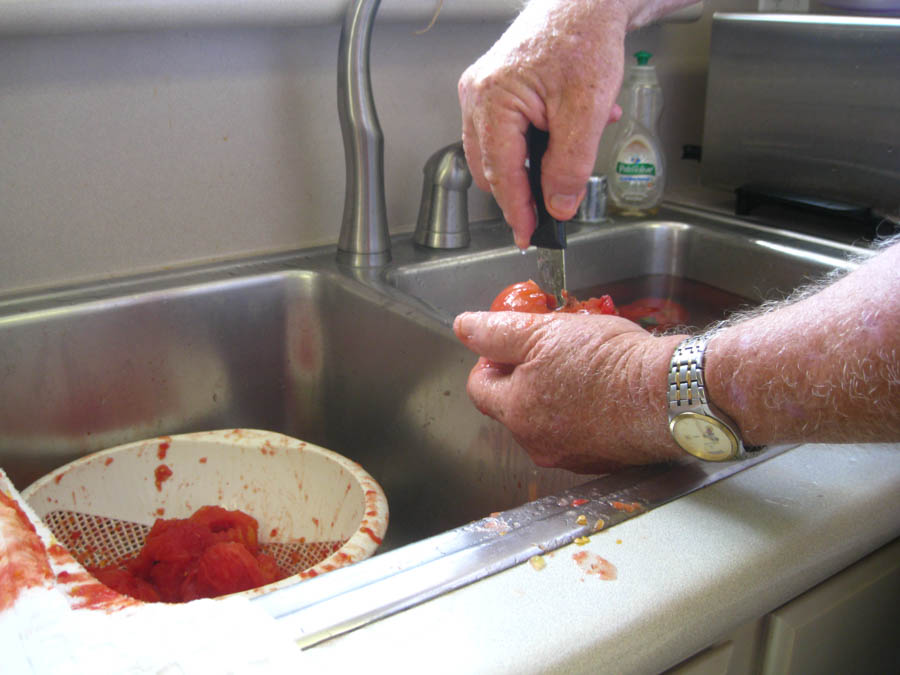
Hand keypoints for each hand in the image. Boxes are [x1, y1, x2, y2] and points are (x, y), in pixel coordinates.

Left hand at [453, 310, 685, 472]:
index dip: (490, 361)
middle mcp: (537, 442)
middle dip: (523, 378)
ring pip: (544, 421)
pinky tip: (602, 393)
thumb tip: (464, 327)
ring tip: (582, 370)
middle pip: (511, 407)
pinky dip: (581, 415)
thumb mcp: (545, 332)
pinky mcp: (600, 462)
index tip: (512, 346)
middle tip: (552, 351)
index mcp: (516, 411)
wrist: (669, 392)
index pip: (479, 388)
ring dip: (553, 397)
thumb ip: (497, 332)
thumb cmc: (610, 362)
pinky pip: (576, 435)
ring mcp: (569, 456)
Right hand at [458, 0, 626, 247]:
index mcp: (492, 99)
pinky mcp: (494, 90)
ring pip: (498, 153)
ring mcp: (481, 92)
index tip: (528, 234)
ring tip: (571, 150)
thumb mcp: (586, 111)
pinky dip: (534, 142)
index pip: (501, 173)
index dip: (517, 210)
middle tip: (553, 206)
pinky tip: (565, 129)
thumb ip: (570, 165)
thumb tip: (558, 205)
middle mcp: (477, 95)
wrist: (587, 2)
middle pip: (492, 168)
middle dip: (524, 188)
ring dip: (533, 163)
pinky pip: (506, 132)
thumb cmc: (584, 38)